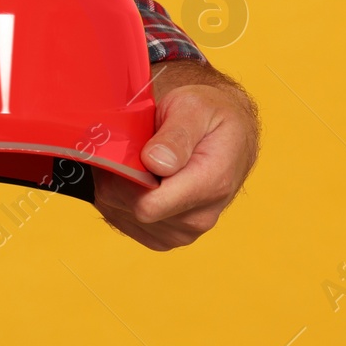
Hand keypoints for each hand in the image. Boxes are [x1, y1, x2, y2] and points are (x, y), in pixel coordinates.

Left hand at [93, 60, 259, 250]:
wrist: (226, 135)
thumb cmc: (209, 116)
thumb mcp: (195, 107)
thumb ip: (176, 135)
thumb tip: (155, 162)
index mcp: (210, 186)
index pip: (148, 204)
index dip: (127, 177)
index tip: (129, 149)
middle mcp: (198, 218)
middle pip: (131, 208)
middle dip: (121, 177)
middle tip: (133, 148)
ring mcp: (181, 232)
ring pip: (121, 213)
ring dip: (119, 185)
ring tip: (138, 161)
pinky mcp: (165, 237)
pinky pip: (123, 221)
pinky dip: (120, 198)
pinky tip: (136, 178)